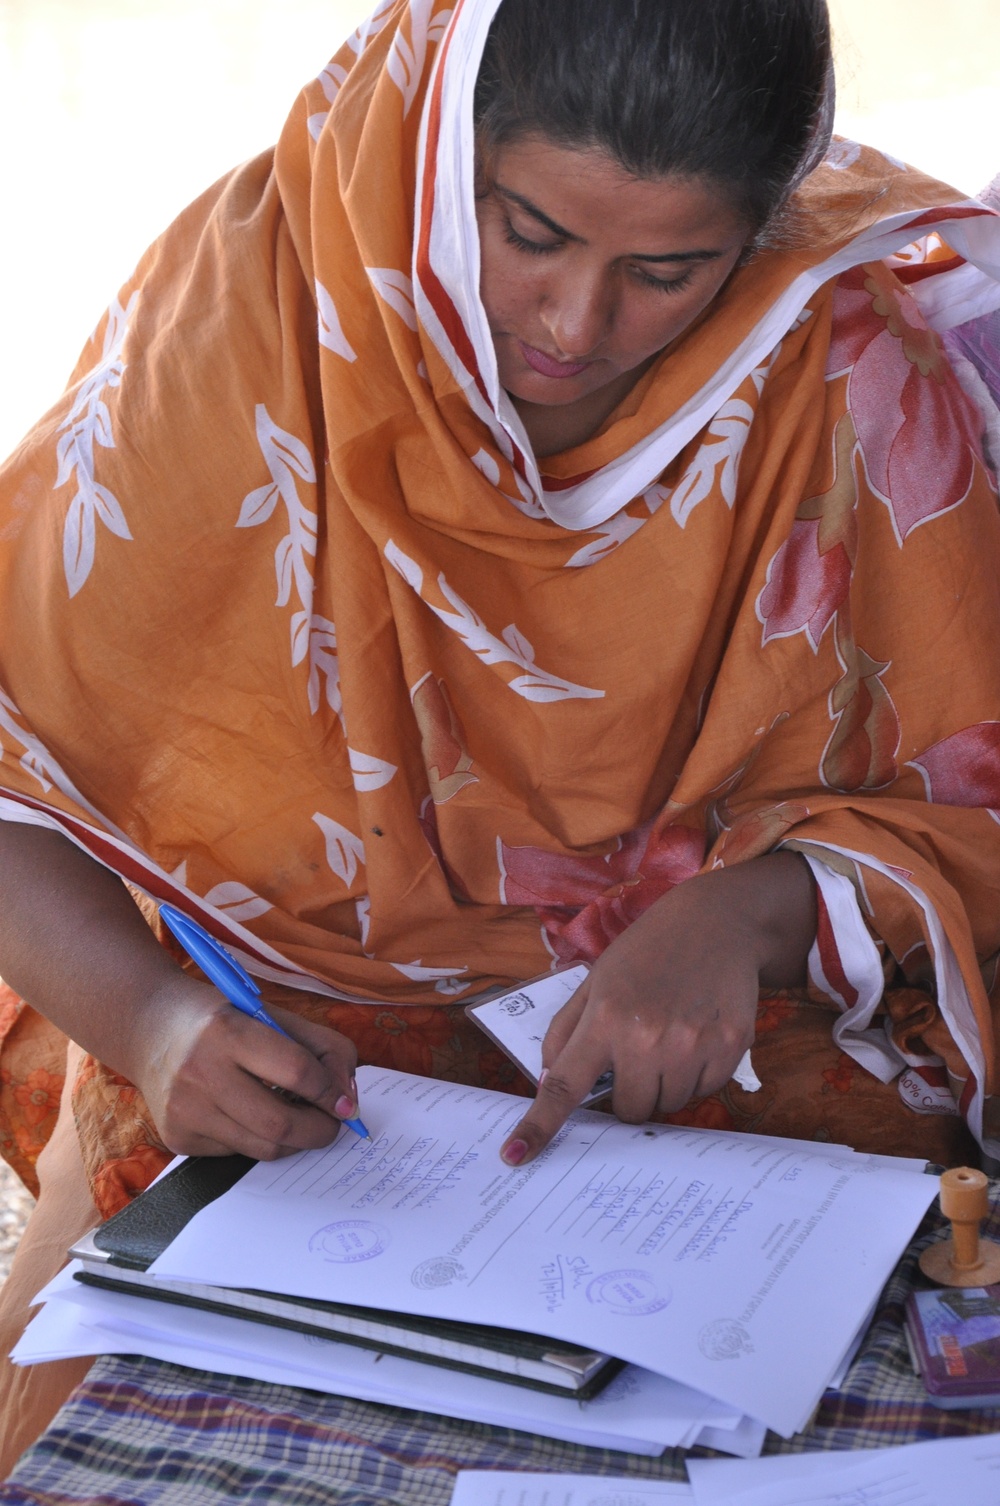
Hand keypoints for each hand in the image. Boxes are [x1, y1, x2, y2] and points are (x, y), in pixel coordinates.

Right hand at [133, 982, 358, 1159]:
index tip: (346, 1104)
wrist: (151, 1028)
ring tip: (299, 1120)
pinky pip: (236, 1153)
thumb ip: (324, 1049)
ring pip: (261, 1148)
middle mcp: (199, 1072)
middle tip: (332, 1125)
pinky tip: (252, 1116)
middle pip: (280, 1124)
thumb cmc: (225, 1019)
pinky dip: (257, 1140)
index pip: (297, 1072)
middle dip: (319, 1131)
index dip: (331, 1092)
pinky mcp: (176, 1137)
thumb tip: (347, 1099)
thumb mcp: (275, 1015)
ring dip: (293, 1141)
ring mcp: (184, 1110)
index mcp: (228, 1030)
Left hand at [500, 852, 815, 1165]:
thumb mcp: (596, 981)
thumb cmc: (647, 952)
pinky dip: (697, 1075)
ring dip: (664, 1085)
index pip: (564, 1085)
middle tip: (639, 1054)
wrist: (715, 923)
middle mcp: (646, 1037)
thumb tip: (548, 1081)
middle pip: (629, 1111)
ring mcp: (691, 1045)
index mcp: (604, 1018)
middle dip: (629, 1092)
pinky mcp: (729, 1048)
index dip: (539, 1125)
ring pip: (668, 1105)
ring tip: (671, 1036)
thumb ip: (566, 1032)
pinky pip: (704, 1092)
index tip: (516, 1155)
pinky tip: (697, 1034)